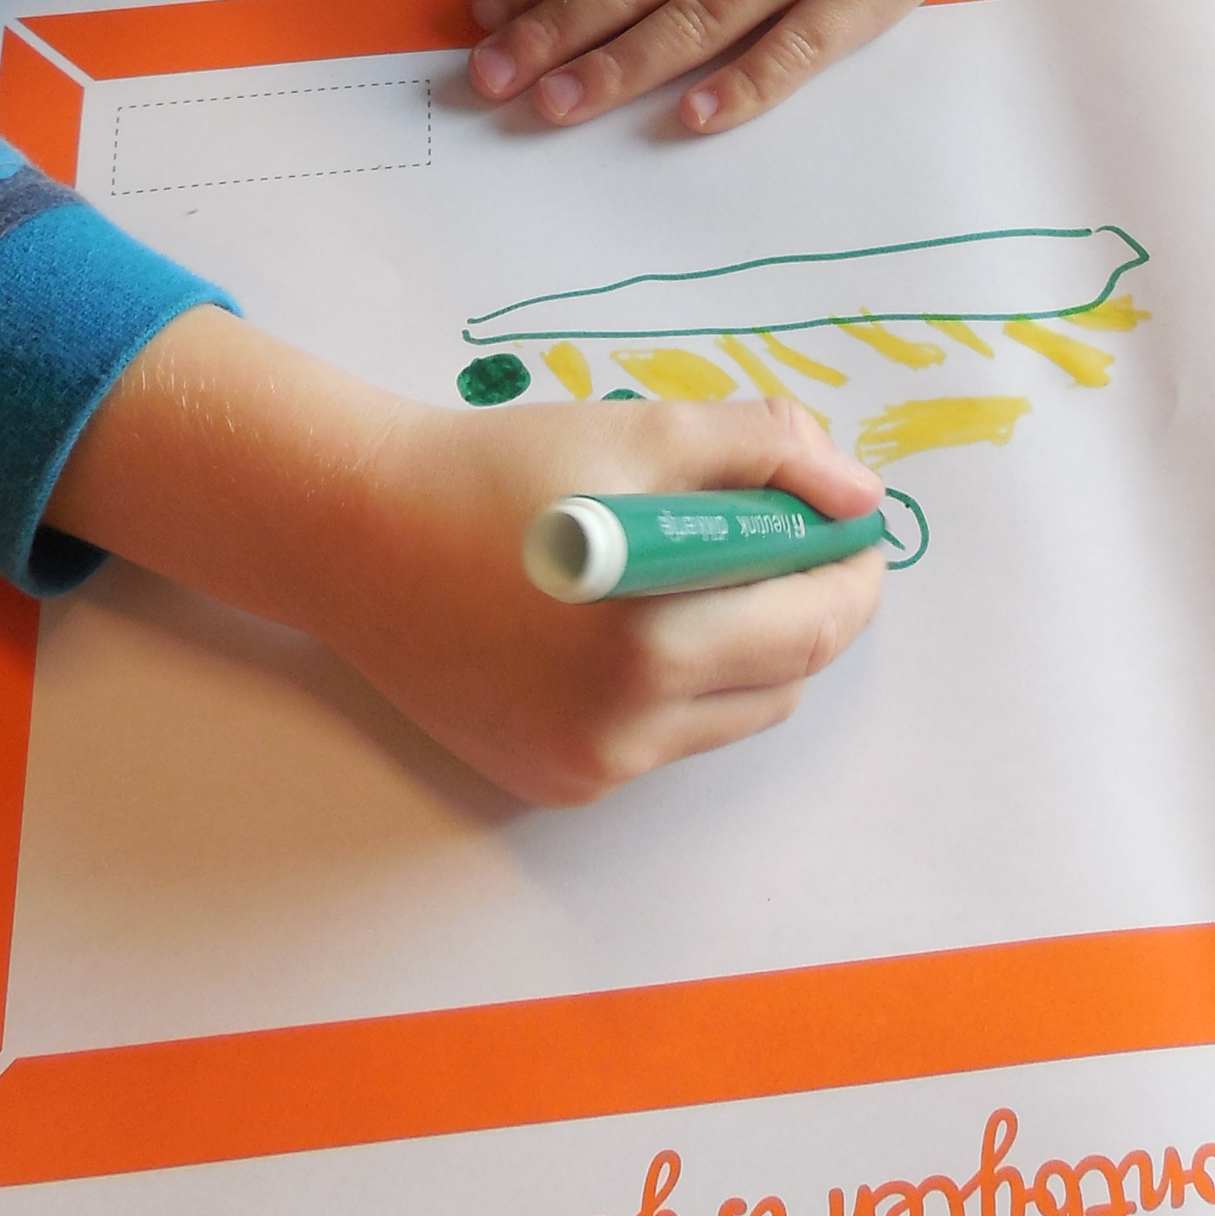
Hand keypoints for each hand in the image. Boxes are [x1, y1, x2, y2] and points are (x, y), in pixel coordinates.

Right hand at [48, 309, 884, 802]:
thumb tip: (859, 496)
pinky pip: (663, 735)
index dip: (852, 571)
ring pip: (731, 711)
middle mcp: (622, 731)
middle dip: (806, 603)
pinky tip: (625, 617)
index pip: (813, 627)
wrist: (355, 533)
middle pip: (785, 677)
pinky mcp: (555, 783)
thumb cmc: (497, 472)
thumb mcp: (642, 432)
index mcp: (649, 646)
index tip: (852, 522)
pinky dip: (677, 679)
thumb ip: (765, 452)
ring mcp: (586, 769)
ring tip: (696, 564)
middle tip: (788, 532)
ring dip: (745, 644)